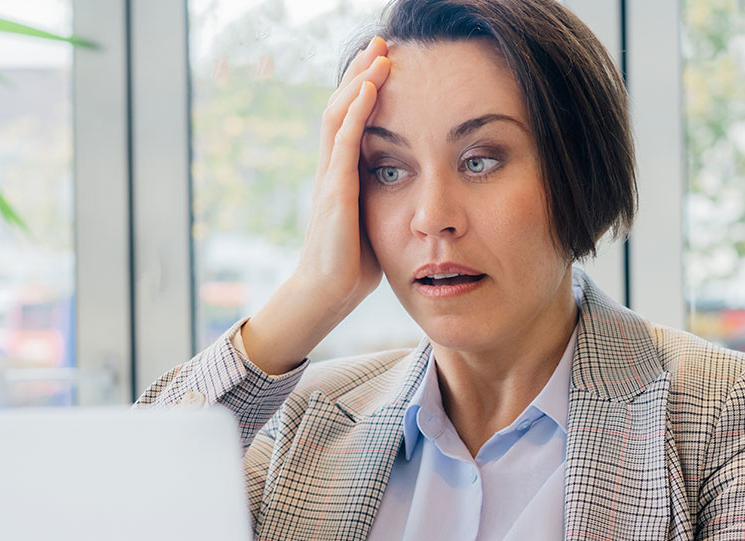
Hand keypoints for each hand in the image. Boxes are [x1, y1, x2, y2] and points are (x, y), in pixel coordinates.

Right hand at [294, 36, 390, 313]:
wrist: (327, 293)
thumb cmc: (354, 265)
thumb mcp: (379, 222)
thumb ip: (387, 198)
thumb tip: (416, 188)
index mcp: (342, 174)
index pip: (350, 119)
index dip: (365, 88)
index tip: (385, 62)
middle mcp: (331, 168)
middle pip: (341, 106)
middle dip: (361, 72)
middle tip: (381, 42)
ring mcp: (329, 177)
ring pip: (339, 115)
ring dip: (359, 81)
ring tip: (378, 53)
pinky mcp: (334, 191)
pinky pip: (344, 142)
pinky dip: (355, 112)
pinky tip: (368, 89)